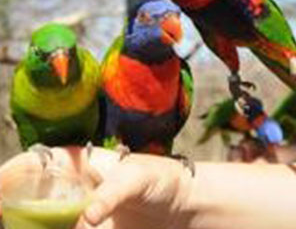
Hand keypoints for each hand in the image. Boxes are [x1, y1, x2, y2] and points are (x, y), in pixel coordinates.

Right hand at [0, 147, 191, 228]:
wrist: (186, 206)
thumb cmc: (163, 179)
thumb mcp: (138, 178)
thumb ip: (112, 194)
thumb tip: (88, 218)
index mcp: (78, 164)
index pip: (34, 165)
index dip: (10, 174)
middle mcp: (71, 188)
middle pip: (28, 197)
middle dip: (11, 205)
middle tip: (6, 216)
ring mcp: (77, 213)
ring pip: (43, 220)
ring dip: (30, 224)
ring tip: (19, 225)